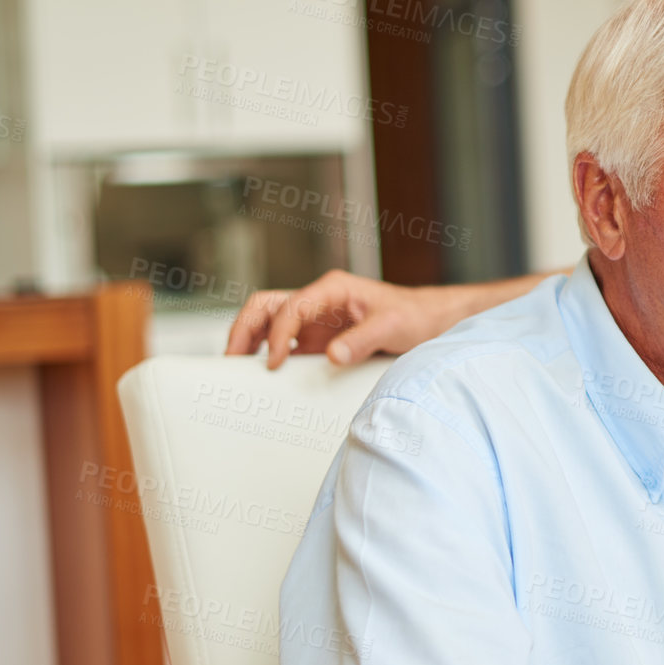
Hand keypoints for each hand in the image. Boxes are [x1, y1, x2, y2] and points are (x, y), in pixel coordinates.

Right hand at [224, 269, 458, 368]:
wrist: (432, 321)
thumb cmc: (415, 315)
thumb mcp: (394, 326)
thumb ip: (363, 340)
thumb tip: (332, 356)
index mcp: (332, 288)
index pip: (290, 307)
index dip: (278, 335)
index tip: (275, 363)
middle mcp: (318, 300)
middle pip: (266, 306)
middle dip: (243, 329)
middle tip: (232, 361)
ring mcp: (316, 320)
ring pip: (268, 322)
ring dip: (249, 341)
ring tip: (236, 368)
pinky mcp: (318, 340)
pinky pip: (284, 344)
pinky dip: (267, 355)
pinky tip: (263, 376)